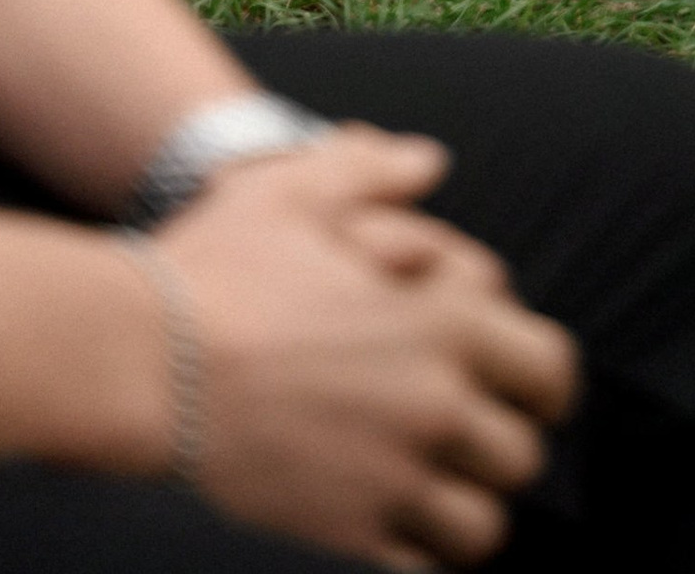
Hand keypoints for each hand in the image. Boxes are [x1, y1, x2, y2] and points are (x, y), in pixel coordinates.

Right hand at [157, 130, 578, 564]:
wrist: (143, 358)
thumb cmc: (221, 267)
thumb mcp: (300, 187)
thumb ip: (377, 168)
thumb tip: (430, 161)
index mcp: (445, 322)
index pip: (551, 371)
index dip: (544, 384)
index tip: (526, 392)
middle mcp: (435, 404)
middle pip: (520, 456)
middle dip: (501, 449)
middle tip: (470, 443)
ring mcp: (392, 475)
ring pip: (480, 528)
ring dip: (466, 512)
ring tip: (438, 495)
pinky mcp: (343, 532)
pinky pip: (418, 571)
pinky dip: (417, 558)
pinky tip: (393, 532)